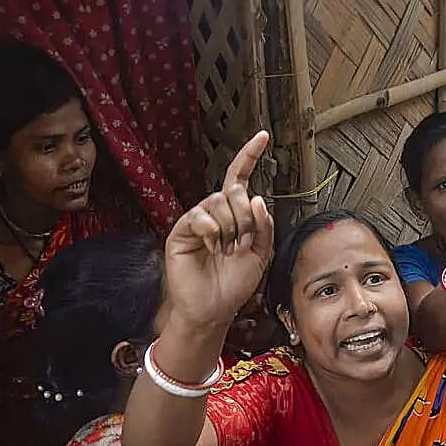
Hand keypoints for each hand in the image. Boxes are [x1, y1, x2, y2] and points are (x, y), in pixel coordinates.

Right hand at [165, 132, 274, 328]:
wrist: (214, 309)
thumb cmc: (234, 284)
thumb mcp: (261, 254)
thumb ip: (264, 225)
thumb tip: (258, 198)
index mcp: (234, 215)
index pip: (240, 178)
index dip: (250, 156)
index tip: (263, 136)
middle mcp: (215, 213)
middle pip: (234, 192)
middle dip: (246, 219)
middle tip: (242, 244)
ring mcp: (197, 221)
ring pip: (219, 203)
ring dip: (232, 229)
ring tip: (227, 251)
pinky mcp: (181, 231)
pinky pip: (200, 216)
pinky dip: (213, 231)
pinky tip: (213, 247)